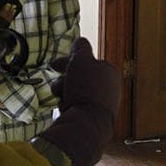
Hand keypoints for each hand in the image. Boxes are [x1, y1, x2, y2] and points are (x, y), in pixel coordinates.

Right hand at [37, 37, 121, 165]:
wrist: (87, 124)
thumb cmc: (86, 88)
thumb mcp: (81, 59)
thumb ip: (80, 47)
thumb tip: (79, 42)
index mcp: (110, 72)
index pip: (86, 61)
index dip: (68, 61)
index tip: (54, 65)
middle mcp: (109, 88)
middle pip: (80, 77)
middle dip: (64, 79)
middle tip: (56, 85)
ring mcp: (102, 105)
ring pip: (76, 92)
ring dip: (64, 91)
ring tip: (61, 97)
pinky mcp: (93, 119)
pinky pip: (76, 106)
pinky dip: (68, 105)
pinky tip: (65, 109)